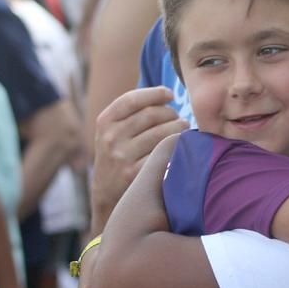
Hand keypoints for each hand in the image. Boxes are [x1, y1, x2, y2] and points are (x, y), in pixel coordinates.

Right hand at [91, 87, 186, 230]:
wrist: (106, 194)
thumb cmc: (117, 155)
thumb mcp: (112, 132)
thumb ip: (131, 112)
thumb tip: (165, 94)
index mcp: (105, 122)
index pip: (133, 99)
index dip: (155, 93)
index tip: (169, 94)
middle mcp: (111, 138)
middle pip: (152, 115)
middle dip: (171, 113)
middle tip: (179, 118)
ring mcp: (122, 157)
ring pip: (162, 133)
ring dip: (179, 128)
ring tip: (183, 129)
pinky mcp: (135, 174)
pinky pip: (165, 153)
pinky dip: (177, 147)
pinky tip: (181, 146)